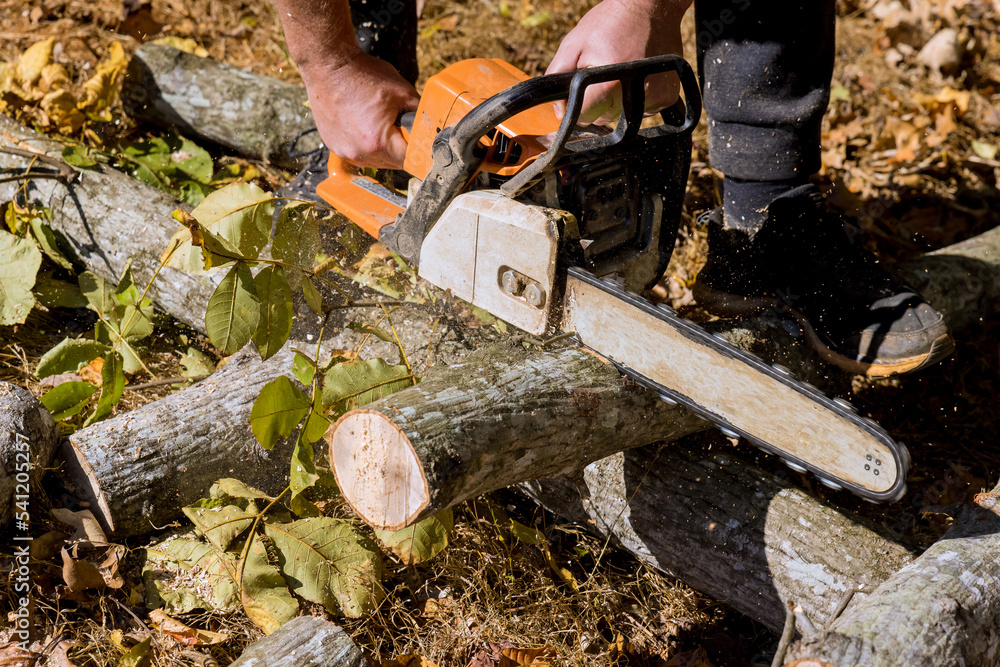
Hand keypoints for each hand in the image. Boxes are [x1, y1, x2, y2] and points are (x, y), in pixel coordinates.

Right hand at [300, 51, 419, 168]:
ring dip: (385, 149)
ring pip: (377, 162)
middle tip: (402, 126)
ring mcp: (345, 153)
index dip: (422, 150)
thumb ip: (423, 115)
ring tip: (381, 123)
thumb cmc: (362, 75)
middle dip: (403, 148)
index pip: (411, 160)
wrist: (328, 65)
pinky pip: (360, 155)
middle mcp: (359, 154)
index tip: (425, 142)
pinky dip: (368, 145)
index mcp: (378, 143)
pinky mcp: (335, 148)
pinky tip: (366, 125)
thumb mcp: (403, 92)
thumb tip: (436, 129)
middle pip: (394, 164)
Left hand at [546, 0, 690, 125]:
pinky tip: (636, 76)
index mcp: (610, 82)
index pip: (585, 117)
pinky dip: (636, 99)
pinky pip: (643, 111)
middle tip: (602, 74)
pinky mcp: (667, 96)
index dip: (576, 106)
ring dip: (617, 102)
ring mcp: (656, 96)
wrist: (650, 6)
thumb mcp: (573, 43)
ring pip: (623, 117)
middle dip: (598, 102)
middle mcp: (636, 93)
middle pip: (604, 119)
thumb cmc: (609, 23)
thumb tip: (558, 111)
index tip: (578, 91)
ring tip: (619, 73)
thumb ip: (558, 77)